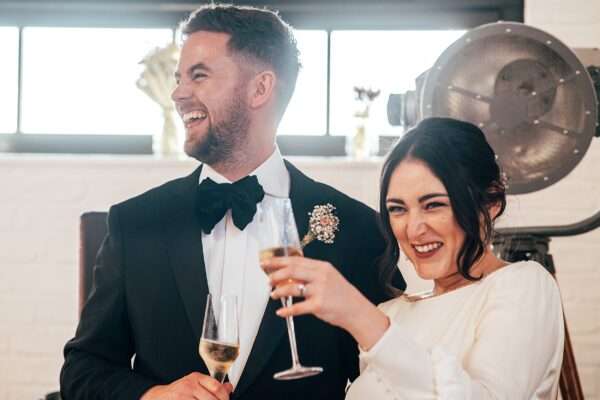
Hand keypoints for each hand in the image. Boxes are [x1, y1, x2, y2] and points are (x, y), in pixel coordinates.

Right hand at [140, 372, 232, 399]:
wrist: (158, 397)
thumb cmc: (179, 392)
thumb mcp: (195, 385)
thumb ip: (212, 386)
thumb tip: (229, 387)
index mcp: (196, 378)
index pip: (216, 387)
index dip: (225, 397)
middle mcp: (189, 385)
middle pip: (212, 399)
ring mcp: (182, 396)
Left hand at [263, 256, 388, 349]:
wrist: (356, 310)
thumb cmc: (341, 294)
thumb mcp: (329, 277)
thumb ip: (311, 273)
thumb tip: (289, 273)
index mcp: (322, 266)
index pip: (296, 260)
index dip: (278, 261)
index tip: (266, 263)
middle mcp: (320, 276)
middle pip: (291, 270)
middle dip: (275, 274)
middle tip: (267, 280)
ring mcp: (320, 290)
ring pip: (292, 288)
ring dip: (279, 291)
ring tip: (273, 294)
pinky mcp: (318, 305)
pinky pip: (297, 307)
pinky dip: (287, 310)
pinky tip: (280, 312)